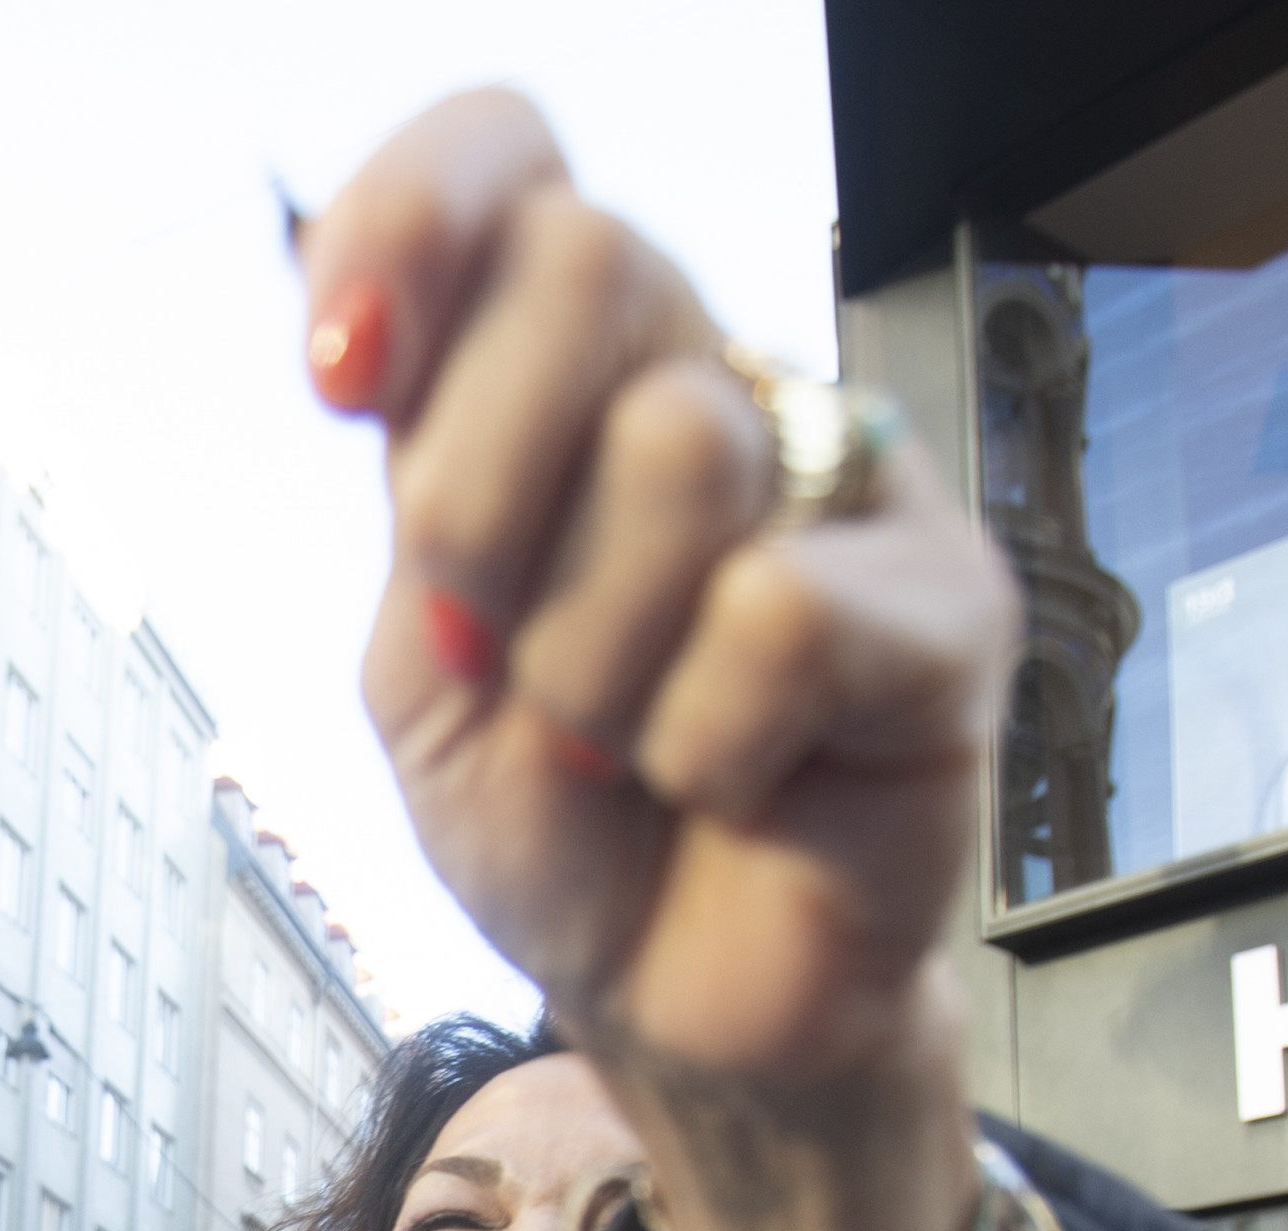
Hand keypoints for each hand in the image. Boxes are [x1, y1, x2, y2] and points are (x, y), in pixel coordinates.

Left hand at [304, 95, 1026, 1230]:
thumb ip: (419, 496)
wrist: (669, 1012)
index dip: (414, 215)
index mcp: (571, 373)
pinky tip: (738, 787)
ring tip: (626, 746)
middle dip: (485, 494)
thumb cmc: (558, 826)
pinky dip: (702, 748)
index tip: (338, 371)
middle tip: (496, 643)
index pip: (514, 161)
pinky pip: (777, 619)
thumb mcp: (422, 664)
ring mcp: (849, 486)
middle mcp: (720, 384)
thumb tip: (372, 349)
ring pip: (678, 452)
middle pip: (590, 262)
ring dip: (589, 657)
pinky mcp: (949, 606)